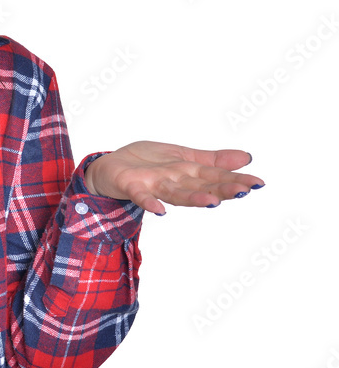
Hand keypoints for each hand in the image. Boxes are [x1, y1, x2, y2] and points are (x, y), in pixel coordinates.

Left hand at [83, 140, 263, 214]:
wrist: (109, 166)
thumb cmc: (147, 163)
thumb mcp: (183, 156)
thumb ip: (212, 161)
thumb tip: (246, 157)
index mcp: (187, 173)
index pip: (215, 176)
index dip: (235, 179)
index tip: (258, 183)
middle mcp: (173, 182)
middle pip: (200, 185)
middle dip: (221, 189)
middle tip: (244, 192)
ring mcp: (153, 185)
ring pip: (176, 192)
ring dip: (193, 198)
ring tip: (211, 202)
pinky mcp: (132, 186)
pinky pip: (141, 195)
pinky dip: (149, 202)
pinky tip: (160, 210)